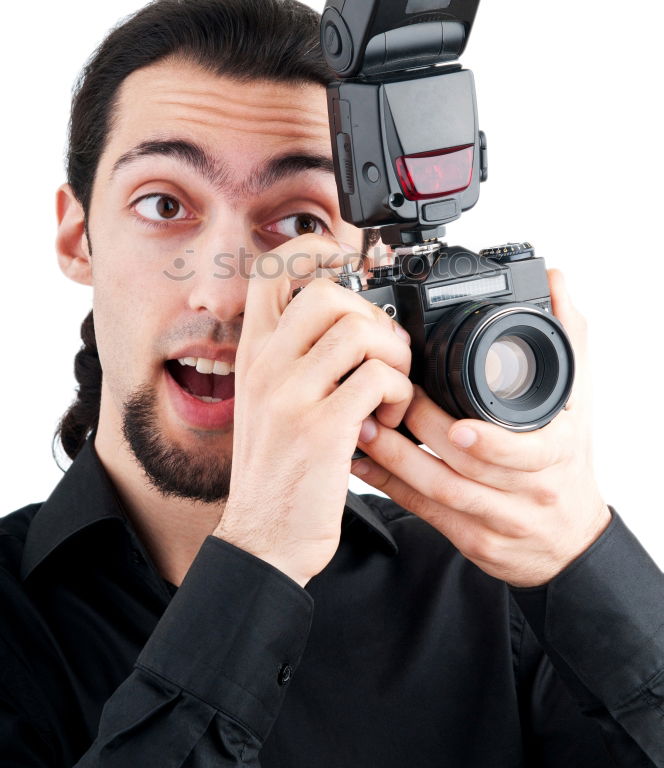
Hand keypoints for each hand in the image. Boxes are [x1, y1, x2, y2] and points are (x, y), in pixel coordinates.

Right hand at [214, 233, 412, 587]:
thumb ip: (295, 357)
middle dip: (370, 313)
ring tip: (391, 385)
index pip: (271, 269)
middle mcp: (266, 364)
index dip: (315, 251)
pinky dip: (396, 392)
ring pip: (359, 331)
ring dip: (393, 355)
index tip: (349, 270)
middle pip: (326, 291)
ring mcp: (290, 394)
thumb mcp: (268, 400)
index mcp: (253, 352)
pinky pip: (376, 379)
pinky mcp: (322, 429)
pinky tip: (388, 416)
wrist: (263, 539)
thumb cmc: (276, 469)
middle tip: (382, 350)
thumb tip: (347, 318)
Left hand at [350, 270, 610, 586]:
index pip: (524, 451)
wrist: (570, 540)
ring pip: (440, 491)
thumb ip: (567, 336)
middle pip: (470, 467)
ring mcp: (499, 520)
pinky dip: (390, 487)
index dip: (489, 441)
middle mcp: (529, 490)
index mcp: (554, 452)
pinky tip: (362, 465)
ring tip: (361, 428)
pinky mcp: (472, 540)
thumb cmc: (568, 461)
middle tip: (384, 401)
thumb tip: (555, 281)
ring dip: (396, 460)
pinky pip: (425, 513)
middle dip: (422, 434)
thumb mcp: (579, 398)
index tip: (457, 427)